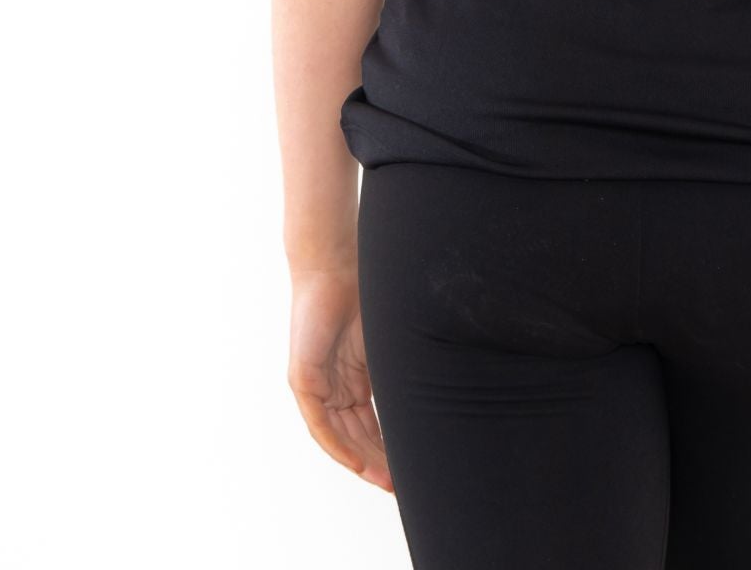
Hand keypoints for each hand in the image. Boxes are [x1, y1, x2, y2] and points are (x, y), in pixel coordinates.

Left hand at [288, 267, 392, 492]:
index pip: (372, 425)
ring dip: (362, 462)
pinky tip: (356, 463)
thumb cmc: (368, 292)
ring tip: (387, 481)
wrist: (337, 263)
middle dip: (379, 463)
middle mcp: (335, 388)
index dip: (390, 449)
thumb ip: (403, 368)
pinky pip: (320, 424)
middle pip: (357, 437)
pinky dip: (338, 446)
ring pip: (340, 437)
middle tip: (401, 486)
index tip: (411, 470)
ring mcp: (318, 385)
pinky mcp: (303, 380)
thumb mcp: (390, 340)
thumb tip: (447, 382)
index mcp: (355, 379)